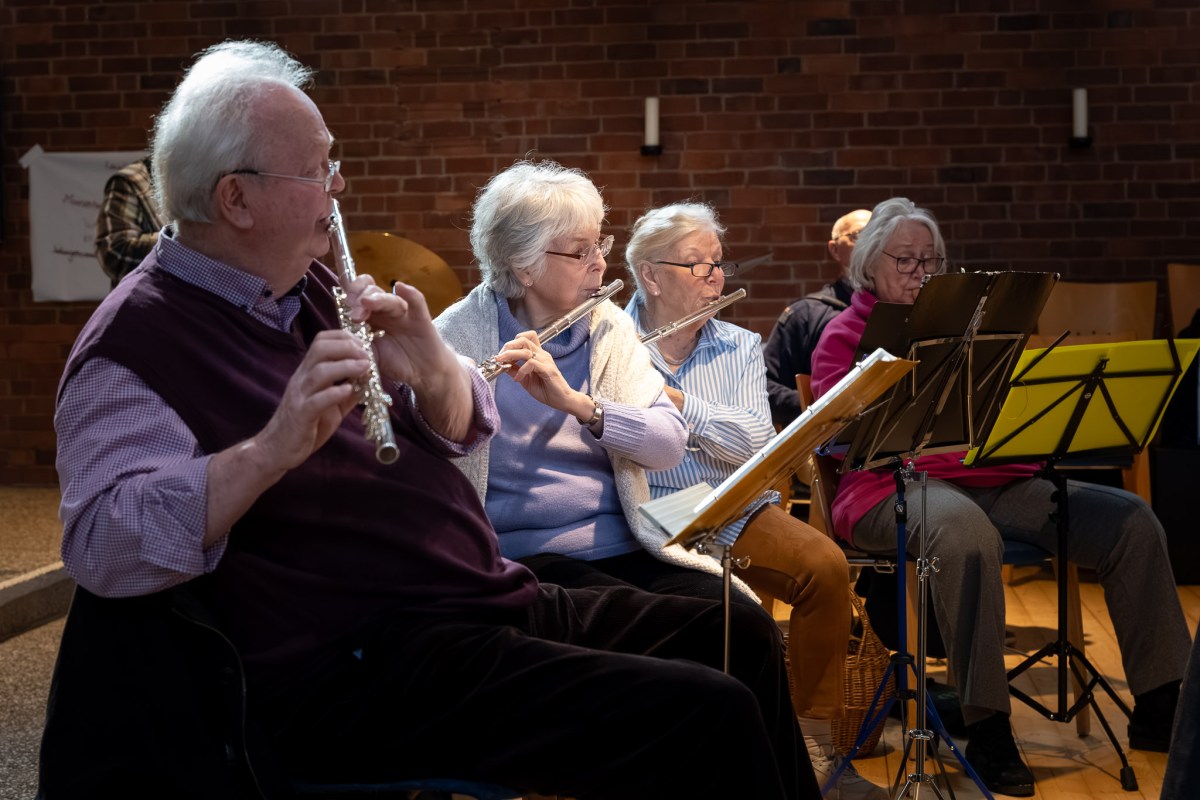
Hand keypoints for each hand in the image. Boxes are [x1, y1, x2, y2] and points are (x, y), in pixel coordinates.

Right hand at [254, 329, 369, 470]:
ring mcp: (300, 396)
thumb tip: (369, 380)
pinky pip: (316, 401)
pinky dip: (334, 393)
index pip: (321, 341)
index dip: (343, 337)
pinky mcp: (301, 416)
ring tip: (365, 367)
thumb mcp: (330, 405)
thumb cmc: (305, 425)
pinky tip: (349, 390)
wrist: (277, 449)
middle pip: (320, 349)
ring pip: (319, 372)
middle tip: (367, 354)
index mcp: (308, 373)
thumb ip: (347, 391)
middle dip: (346, 347)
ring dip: (345, 366)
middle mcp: (302, 379)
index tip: (364, 343)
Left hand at [343, 276, 458, 389]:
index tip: (344, 305)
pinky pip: (416, 302)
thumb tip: (340, 340)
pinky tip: (401, 288)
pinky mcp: (421, 319)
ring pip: (390, 298)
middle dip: (360, 297)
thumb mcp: (370, 355)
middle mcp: (385, 310)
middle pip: (372, 290)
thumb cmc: (395, 362)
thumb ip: (356, 346)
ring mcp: (403, 313)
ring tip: (366, 303)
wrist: (421, 373)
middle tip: (355, 314)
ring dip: (377, 298)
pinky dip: (410, 294)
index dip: (350, 293)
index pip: (358, 293)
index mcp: (370, 315)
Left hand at [495, 331, 594, 420]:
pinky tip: (517, 379)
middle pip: (523, 340)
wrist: (562, 400)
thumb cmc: (546, 390)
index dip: (512, 343)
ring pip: (526, 350)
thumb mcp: (525, 380)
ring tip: (503, 364)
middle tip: (499, 357)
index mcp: (538, 355)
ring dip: (511, 355)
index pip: (526, 338)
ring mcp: (546, 361)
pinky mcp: (548, 369)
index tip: (503, 355)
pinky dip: (521, 370)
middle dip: (508, 346)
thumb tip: (502, 365)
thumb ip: (515, 371)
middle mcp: (542, 355)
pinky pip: (531, 363)